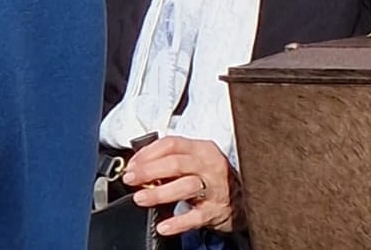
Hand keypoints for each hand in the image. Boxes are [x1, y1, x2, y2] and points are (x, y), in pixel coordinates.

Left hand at [123, 137, 241, 234]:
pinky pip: (195, 217)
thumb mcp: (196, 160)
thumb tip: (137, 167)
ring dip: (159, 193)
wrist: (239, 200)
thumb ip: (171, 159)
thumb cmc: (210, 178)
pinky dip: (178, 222)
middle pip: (176, 163)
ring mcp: (214, 188)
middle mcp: (209, 166)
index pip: (171, 144)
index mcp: (202, 149)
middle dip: (149, 170)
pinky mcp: (214, 210)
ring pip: (185, 186)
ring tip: (140, 198)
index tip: (131, 165)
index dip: (147, 154)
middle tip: (130, 179)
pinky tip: (163, 226)